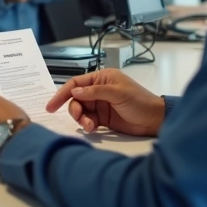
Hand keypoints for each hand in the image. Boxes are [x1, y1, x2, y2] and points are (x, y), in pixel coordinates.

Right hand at [45, 69, 164, 135]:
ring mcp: (100, 105)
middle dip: (74, 109)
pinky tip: (93, 128)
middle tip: (81, 118)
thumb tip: (75, 91)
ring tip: (90, 126)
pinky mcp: (103, 118)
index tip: (51, 106)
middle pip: (75, 99)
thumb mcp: (118, 93)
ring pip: (80, 111)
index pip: (76, 83)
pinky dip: (87, 125)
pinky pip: (87, 120)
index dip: (62, 94)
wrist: (155, 120)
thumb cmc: (140, 102)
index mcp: (102, 78)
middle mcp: (98, 90)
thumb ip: (95, 91)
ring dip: (81, 119)